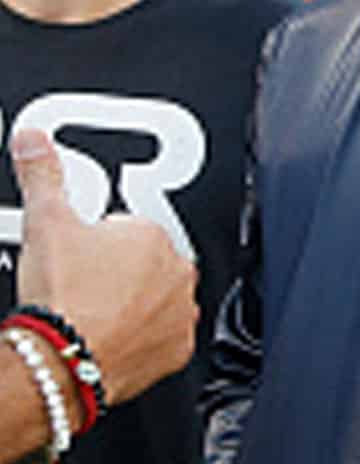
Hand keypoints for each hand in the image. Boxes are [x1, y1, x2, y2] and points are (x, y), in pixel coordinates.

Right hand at [13, 128, 197, 404]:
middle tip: (85, 289)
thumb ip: (42, 176)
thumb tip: (34, 140)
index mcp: (153, 234)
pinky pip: (166, 339)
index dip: (99, 246)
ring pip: (160, 299)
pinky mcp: (177, 350)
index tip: (81, 260)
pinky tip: (114, 340)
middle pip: (147, 264)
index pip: (129, 230)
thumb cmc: (60, 300)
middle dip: (120, 273)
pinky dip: (146, 341)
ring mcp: (181, 311)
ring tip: (97, 315)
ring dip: (136, 305)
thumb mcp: (45, 224)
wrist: (57, 364)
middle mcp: (177, 270)